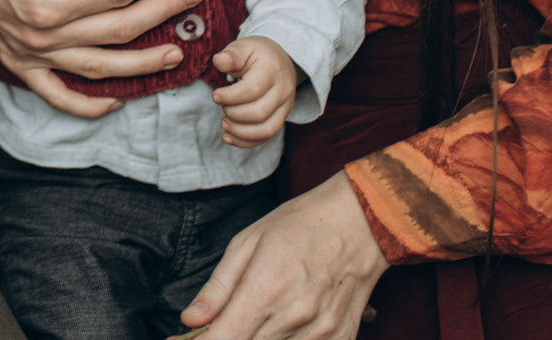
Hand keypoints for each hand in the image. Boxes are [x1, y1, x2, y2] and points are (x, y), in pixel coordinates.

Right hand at [0, 0, 202, 118]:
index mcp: (46, 1)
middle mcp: (41, 36)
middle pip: (117, 30)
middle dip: (162, 13)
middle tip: (194, 0)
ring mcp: (31, 56)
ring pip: (99, 69)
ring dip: (143, 63)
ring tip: (177, 52)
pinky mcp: (20, 65)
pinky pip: (58, 96)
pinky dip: (87, 105)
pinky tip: (116, 100)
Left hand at [179, 172, 387, 337]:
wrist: (360, 222)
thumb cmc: (300, 225)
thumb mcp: (247, 243)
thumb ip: (218, 287)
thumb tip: (190, 320)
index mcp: (266, 289)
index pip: (224, 338)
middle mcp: (295, 317)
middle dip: (222, 339)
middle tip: (212, 328)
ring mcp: (321, 332)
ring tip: (248, 319)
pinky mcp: (342, 337)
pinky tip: (277, 326)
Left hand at [212, 37, 298, 147]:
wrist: (280, 60)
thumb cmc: (257, 53)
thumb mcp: (244, 46)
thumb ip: (231, 55)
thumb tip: (218, 62)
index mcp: (272, 70)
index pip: (253, 89)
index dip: (231, 96)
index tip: (215, 95)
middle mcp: (283, 91)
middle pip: (259, 113)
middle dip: (234, 113)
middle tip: (221, 105)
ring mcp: (285, 107)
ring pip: (266, 130)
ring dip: (240, 132)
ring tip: (223, 123)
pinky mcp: (281, 118)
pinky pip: (267, 137)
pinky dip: (246, 142)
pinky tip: (228, 137)